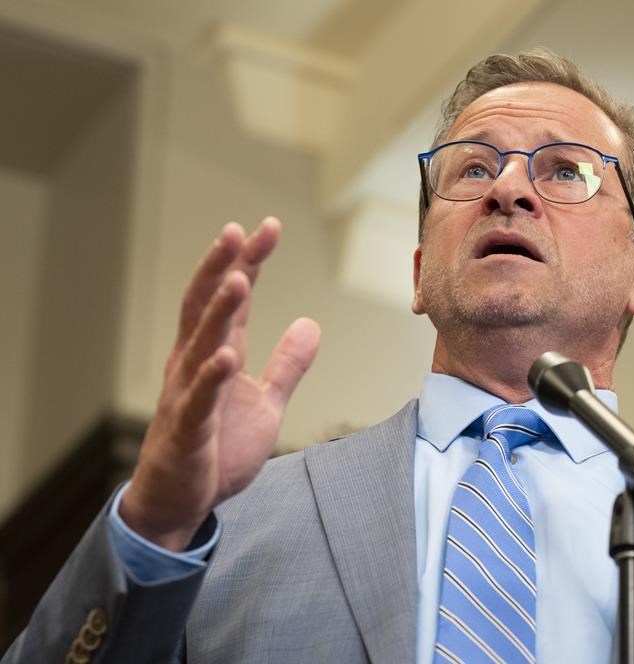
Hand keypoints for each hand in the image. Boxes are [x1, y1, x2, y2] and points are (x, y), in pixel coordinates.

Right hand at [120, 218, 319, 550]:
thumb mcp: (266, 402)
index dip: (247, 263)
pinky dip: (210, 377)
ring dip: (219, 313)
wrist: (185, 500)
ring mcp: (188, 396)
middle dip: (222, 268)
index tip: (267, 228)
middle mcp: (196, 365)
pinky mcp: (188, 430)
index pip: (231, 300)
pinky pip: (199, 400)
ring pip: (201, 345)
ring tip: (238, 279)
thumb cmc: (219, 447)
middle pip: (206, 308)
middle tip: (239, 232)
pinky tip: (224, 356)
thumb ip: (287, 364)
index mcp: (216, 355)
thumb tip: (310, 322)